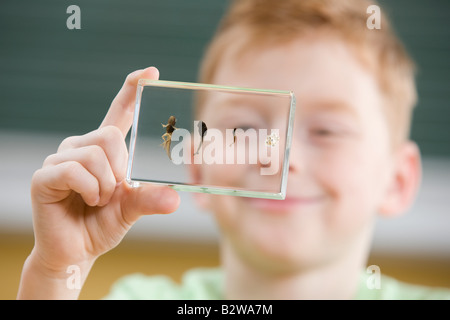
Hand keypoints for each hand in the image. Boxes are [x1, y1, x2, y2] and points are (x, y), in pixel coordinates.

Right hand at [18, 67, 179, 298]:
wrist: (77, 251)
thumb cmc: (102, 225)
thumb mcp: (132, 208)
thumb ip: (150, 198)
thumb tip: (175, 198)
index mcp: (103, 150)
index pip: (118, 112)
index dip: (132, 91)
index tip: (151, 73)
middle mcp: (80, 147)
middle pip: (110, 136)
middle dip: (120, 169)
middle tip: (112, 192)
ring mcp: (60, 160)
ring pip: (96, 153)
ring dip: (105, 185)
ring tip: (98, 200)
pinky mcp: (45, 176)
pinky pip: (76, 170)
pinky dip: (90, 190)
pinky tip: (87, 200)